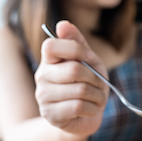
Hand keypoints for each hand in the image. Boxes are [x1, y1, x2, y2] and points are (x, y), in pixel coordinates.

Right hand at [34, 20, 108, 134]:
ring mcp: (43, 97)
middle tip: (100, 85)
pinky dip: (92, 108)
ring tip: (97, 98)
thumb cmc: (88, 84)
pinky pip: (78, 107)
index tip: (89, 58)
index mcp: (49, 59)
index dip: (76, 50)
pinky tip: (90, 109)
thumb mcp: (89, 61)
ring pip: (80, 90)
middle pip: (74, 70)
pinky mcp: (50, 115)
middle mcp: (41, 76)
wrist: (87, 116)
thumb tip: (62, 24)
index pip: (51, 46)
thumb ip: (78, 43)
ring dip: (97, 95)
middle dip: (95, 78)